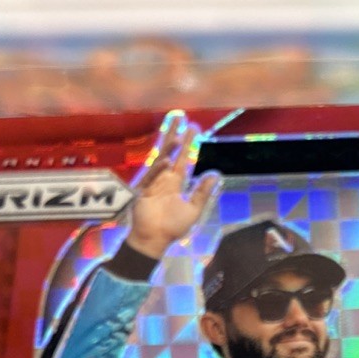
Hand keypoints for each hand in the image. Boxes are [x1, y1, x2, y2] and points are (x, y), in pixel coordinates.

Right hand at [126, 111, 220, 258]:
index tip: (194, 128)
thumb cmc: (172, 227)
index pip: (185, 159)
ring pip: (161, 159)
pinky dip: (159, 170)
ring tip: (178, 133)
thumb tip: (214, 175)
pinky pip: (152, 177)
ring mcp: (153, 183)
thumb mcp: (193, 209)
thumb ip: (202, 193)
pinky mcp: (143, 191)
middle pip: (171, 152)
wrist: (154, 241)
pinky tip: (169, 162)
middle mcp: (165, 178)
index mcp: (176, 183)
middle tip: (181, 117)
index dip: (189, 144)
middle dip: (176, 135)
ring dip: (169, 147)